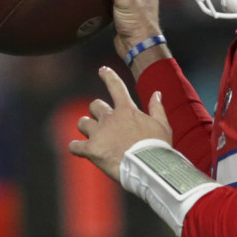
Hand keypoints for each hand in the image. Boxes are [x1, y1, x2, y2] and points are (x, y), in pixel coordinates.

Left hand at [69, 66, 171, 180]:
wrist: (149, 167)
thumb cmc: (158, 147)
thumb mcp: (162, 126)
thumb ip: (157, 109)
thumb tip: (156, 93)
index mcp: (127, 110)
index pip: (116, 86)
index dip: (108, 76)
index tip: (102, 70)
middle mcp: (110, 118)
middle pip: (95, 106)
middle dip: (97, 112)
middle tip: (102, 123)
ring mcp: (99, 133)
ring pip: (82, 122)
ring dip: (86, 127)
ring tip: (91, 136)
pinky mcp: (91, 149)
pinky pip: (74, 145)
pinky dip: (76, 147)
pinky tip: (80, 150)